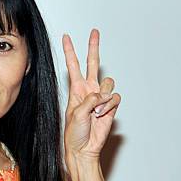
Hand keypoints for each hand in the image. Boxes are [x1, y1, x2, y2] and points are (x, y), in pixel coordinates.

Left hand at [62, 29, 120, 161]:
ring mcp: (100, 98)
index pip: (73, 65)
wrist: (83, 148)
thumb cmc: (74, 133)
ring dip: (103, 97)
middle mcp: (88, 90)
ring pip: (108, 83)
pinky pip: (115, 98)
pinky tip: (102, 115)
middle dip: (93, 47)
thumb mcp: (77, 113)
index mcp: (76, 89)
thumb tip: (103, 95)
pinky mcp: (110, 106)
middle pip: (92, 63)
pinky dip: (109, 106)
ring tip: (96, 111)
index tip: (66, 37)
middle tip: (94, 32)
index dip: (70, 51)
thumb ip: (90, 100)